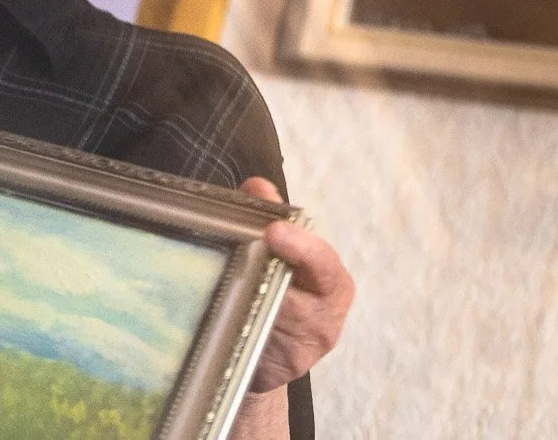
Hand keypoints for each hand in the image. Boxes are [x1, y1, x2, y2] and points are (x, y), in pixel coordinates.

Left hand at [239, 177, 353, 392]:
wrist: (271, 352)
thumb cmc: (279, 291)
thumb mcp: (282, 254)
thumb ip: (272, 218)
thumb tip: (257, 186)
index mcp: (331, 280)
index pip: (322, 262)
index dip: (300, 246)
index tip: (273, 231)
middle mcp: (326, 315)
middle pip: (295, 295)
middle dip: (264, 278)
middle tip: (238, 260)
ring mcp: (306, 348)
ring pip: (272, 321)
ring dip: (248, 303)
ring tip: (226, 286)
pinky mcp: (282, 371)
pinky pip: (257, 346)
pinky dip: (241, 331)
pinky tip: (226, 319)